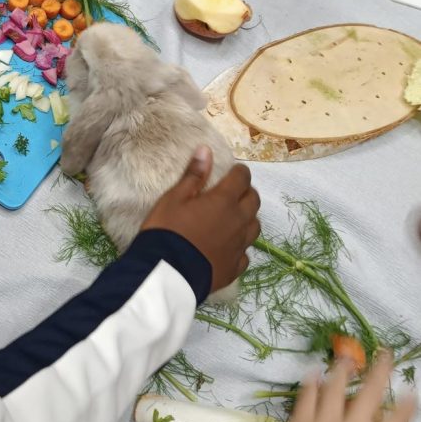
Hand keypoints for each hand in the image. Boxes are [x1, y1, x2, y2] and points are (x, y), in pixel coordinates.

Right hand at [140, 146, 259, 293]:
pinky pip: (245, 253)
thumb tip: (206, 149)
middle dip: (246, 192)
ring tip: (234, 218)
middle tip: (233, 193)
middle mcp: (238, 221)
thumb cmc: (167, 230)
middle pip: (254, 201)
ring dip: (247, 218)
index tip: (232, 171)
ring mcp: (239, 246)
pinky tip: (229, 247)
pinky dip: (240, 246)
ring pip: (255, 226)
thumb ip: (193, 175)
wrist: (168, 272)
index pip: (242, 178)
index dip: (239, 172)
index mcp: (224, 200)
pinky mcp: (235, 267)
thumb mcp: (174, 198)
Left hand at [282, 353, 416, 421]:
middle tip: (385, 353)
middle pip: (369, 396)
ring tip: (347, 356)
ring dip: (342, 371)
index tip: (410, 392)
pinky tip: (312, 369)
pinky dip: (310, 382)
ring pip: (335, 390)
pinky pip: (305, 397)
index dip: (405, 408)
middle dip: (379, 373)